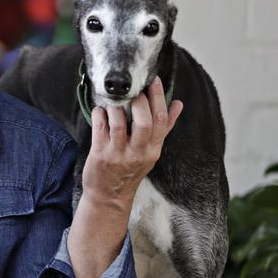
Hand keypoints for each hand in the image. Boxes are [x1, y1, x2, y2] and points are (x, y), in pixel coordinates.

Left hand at [81, 78, 183, 210]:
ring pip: (119, 122)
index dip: (158, 97)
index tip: (154, 81)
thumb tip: (178, 104)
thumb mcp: (151, 151)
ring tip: (114, 103)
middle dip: (139, 101)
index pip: (160, 120)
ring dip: (116, 107)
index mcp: (153, 149)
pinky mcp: (100, 154)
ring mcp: (118, 154)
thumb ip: (163, 127)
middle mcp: (138, 153)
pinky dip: (100, 114)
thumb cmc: (130, 171)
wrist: (109, 197)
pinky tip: (100, 111)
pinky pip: (100, 128)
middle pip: (145, 121)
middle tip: (133, 92)